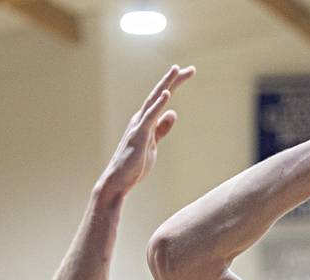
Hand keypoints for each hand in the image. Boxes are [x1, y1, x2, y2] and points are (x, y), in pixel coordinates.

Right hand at [97, 64, 195, 198]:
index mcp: (146, 120)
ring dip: (165, 85)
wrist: (119, 181)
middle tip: (190, 68)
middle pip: (159, 94)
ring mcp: (139, 126)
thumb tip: (173, 113)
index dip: (176, 84)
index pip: (163, 98)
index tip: (189, 72)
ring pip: (153, 100)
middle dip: (174, 80)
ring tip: (176, 70)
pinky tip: (166, 94)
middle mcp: (142, 118)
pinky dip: (158, 105)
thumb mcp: (153, 144)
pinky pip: (150, 118)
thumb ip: (162, 128)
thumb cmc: (134, 164)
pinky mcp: (138, 136)